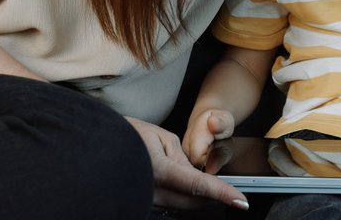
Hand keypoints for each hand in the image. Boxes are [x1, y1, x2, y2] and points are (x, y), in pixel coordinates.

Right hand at [123, 116, 247, 211]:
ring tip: (209, 185)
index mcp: (160, 171)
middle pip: (195, 202)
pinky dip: (183, 197)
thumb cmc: (128, 135)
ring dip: (199, 197)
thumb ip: (185, 158)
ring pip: (183, 206)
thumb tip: (195, 173)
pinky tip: (185, 186)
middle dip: (215, 198)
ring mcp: (147, 201)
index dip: (223, 194)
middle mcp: (153, 192)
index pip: (199, 186)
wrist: (98, 146)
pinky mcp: (143, 203)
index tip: (241, 202)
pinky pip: (170, 205)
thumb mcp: (162, 138)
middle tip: (232, 193)